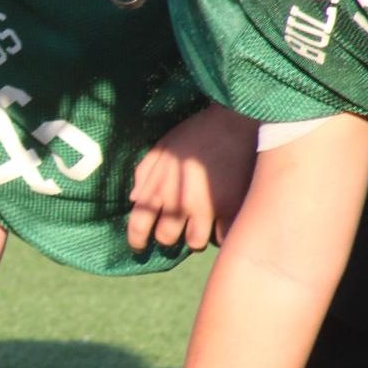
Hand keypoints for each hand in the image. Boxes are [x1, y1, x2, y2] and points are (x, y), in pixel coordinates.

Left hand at [128, 105, 255, 253]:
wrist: (234, 122)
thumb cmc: (196, 133)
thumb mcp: (161, 148)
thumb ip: (143, 175)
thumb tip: (133, 200)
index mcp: (158, 187)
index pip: (138, 225)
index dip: (136, 240)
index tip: (139, 245)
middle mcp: (177, 203)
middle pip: (166, 239)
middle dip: (169, 235)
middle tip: (177, 227)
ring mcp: (205, 209)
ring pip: (194, 243)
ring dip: (195, 236)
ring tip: (200, 225)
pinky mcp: (230, 209)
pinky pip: (221, 237)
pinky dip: (220, 233)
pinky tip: (220, 222)